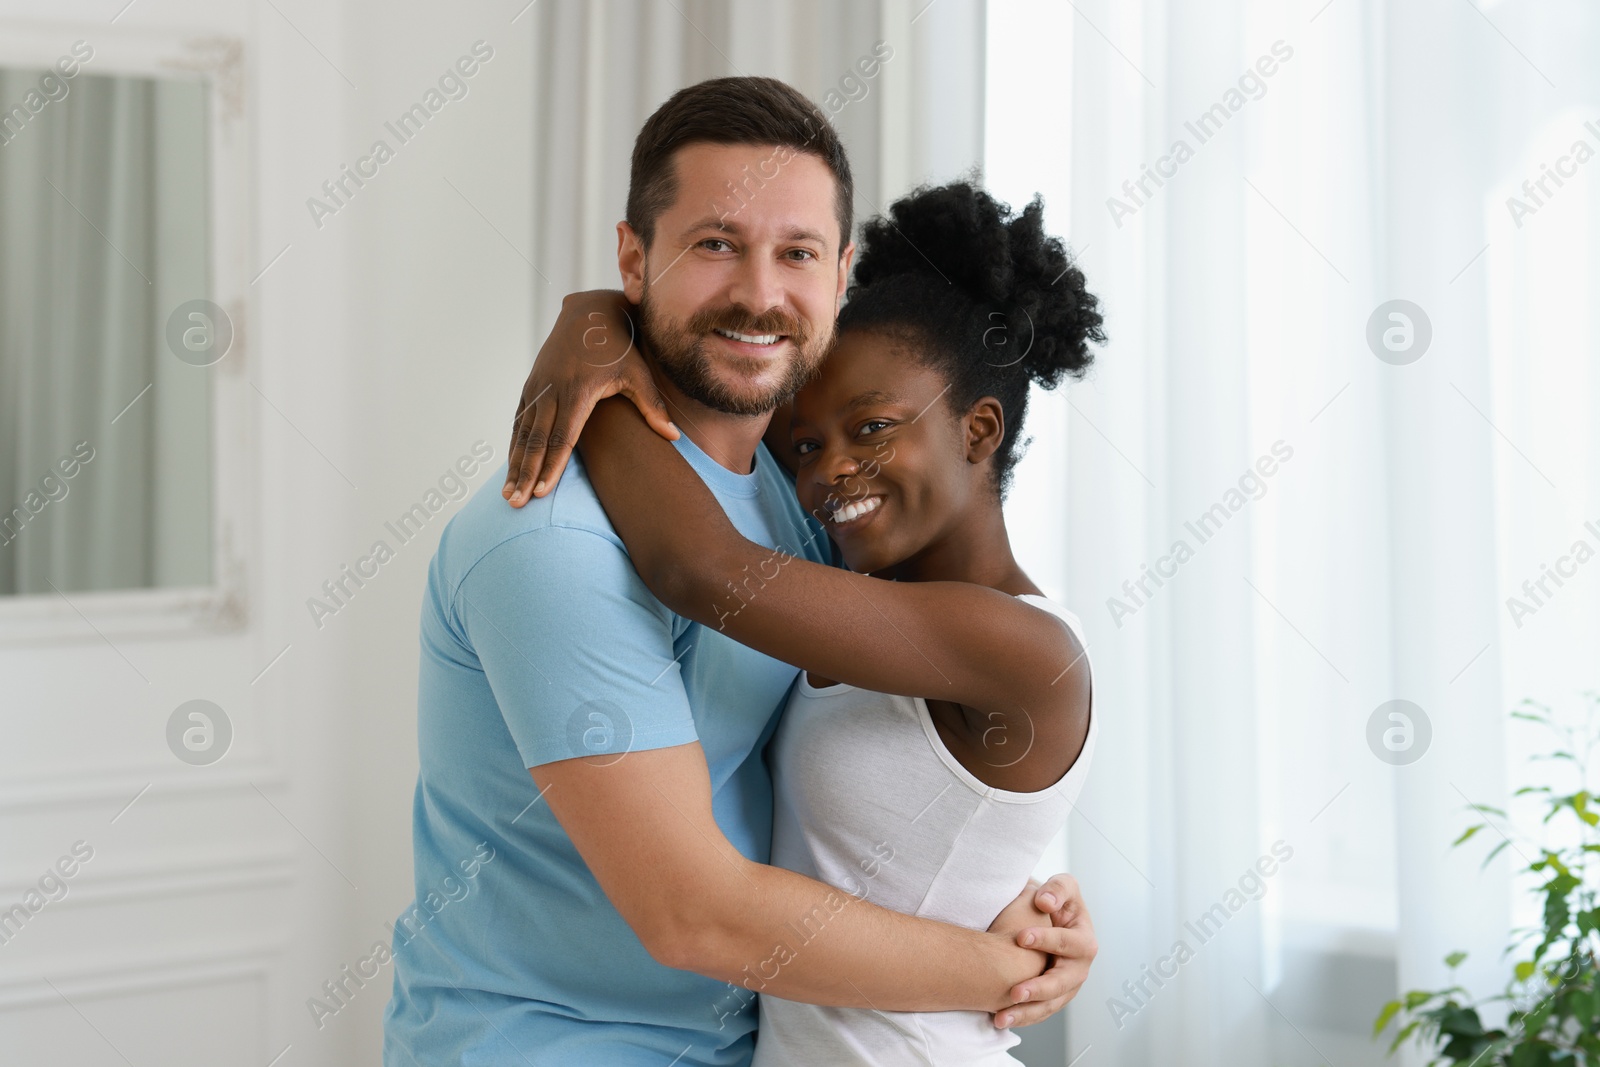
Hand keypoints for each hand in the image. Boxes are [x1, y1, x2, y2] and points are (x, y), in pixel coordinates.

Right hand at [503, 290, 678, 505]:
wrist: (589, 312)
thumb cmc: (620, 347)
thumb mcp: (639, 373)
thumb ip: (652, 406)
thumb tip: (673, 436)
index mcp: (578, 390)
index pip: (563, 437)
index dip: (552, 466)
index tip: (543, 492)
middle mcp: (552, 389)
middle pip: (536, 440)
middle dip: (526, 474)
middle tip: (516, 504)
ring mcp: (538, 386)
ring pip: (522, 433)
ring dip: (515, 465)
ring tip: (508, 495)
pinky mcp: (531, 384)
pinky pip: (519, 420)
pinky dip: (513, 445)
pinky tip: (511, 467)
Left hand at [986, 873, 1096, 1028]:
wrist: (1046, 919)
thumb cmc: (1055, 901)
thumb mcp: (1063, 887)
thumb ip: (1058, 889)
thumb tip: (1045, 902)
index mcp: (1084, 940)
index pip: (1068, 942)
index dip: (1046, 940)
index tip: (1021, 937)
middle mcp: (1078, 968)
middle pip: (1062, 983)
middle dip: (1039, 989)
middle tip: (1014, 992)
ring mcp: (1066, 987)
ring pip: (1049, 1005)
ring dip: (1026, 1012)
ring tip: (1001, 1017)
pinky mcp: (1052, 999)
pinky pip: (1038, 1013)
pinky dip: (1020, 1017)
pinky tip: (999, 1020)